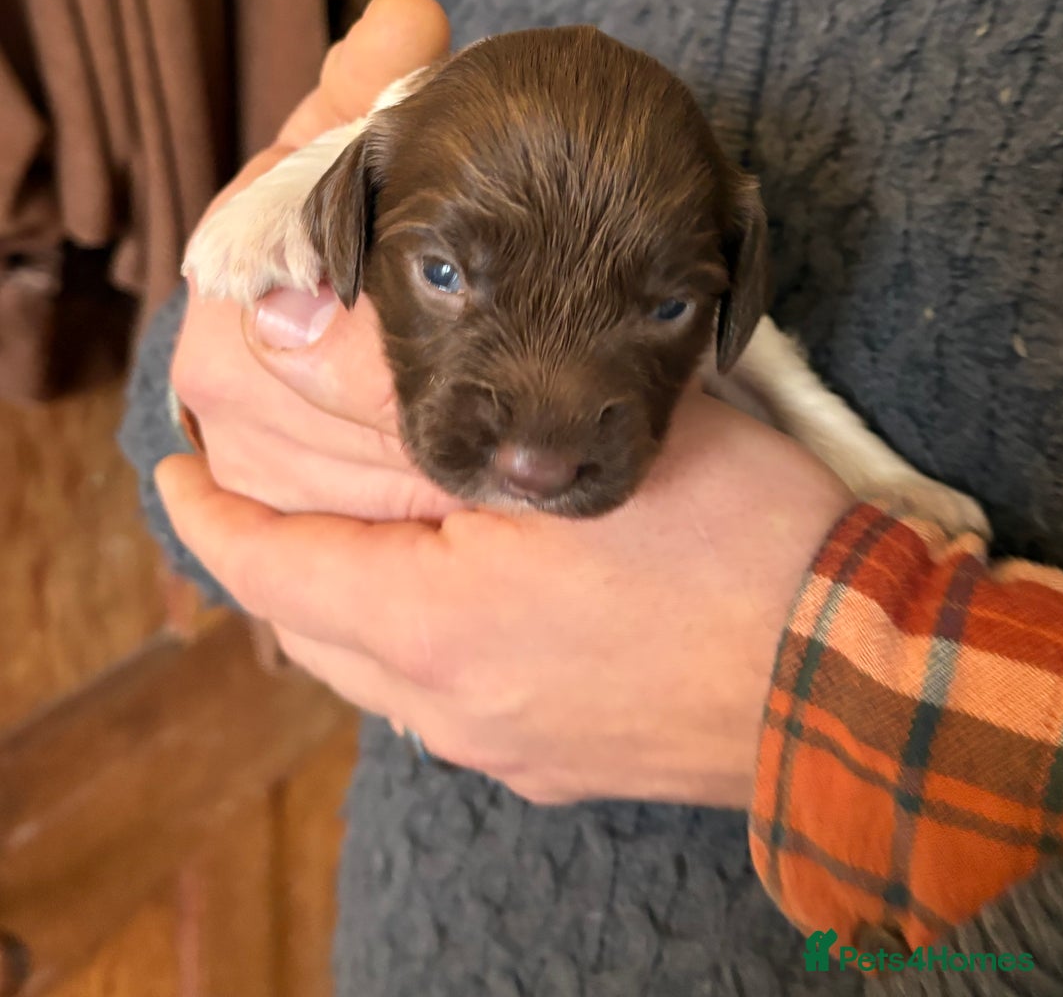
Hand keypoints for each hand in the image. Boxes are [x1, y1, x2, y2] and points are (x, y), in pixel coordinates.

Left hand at [162, 0, 851, 806]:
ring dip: (338, 599)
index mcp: (438, 624)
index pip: (268, 567)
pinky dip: (407, 640)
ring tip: (342, 534)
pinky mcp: (553, 758)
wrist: (861, 687)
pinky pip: (436, 701)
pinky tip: (446, 592)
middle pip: (308, 628)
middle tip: (254, 488)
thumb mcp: (582, 432)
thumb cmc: (742, 544)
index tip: (178, 466)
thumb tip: (294, 327)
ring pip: (371, 671)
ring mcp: (504, 743)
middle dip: (266, 554)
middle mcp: (451, 705)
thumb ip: (422, 384)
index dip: (209, 512)